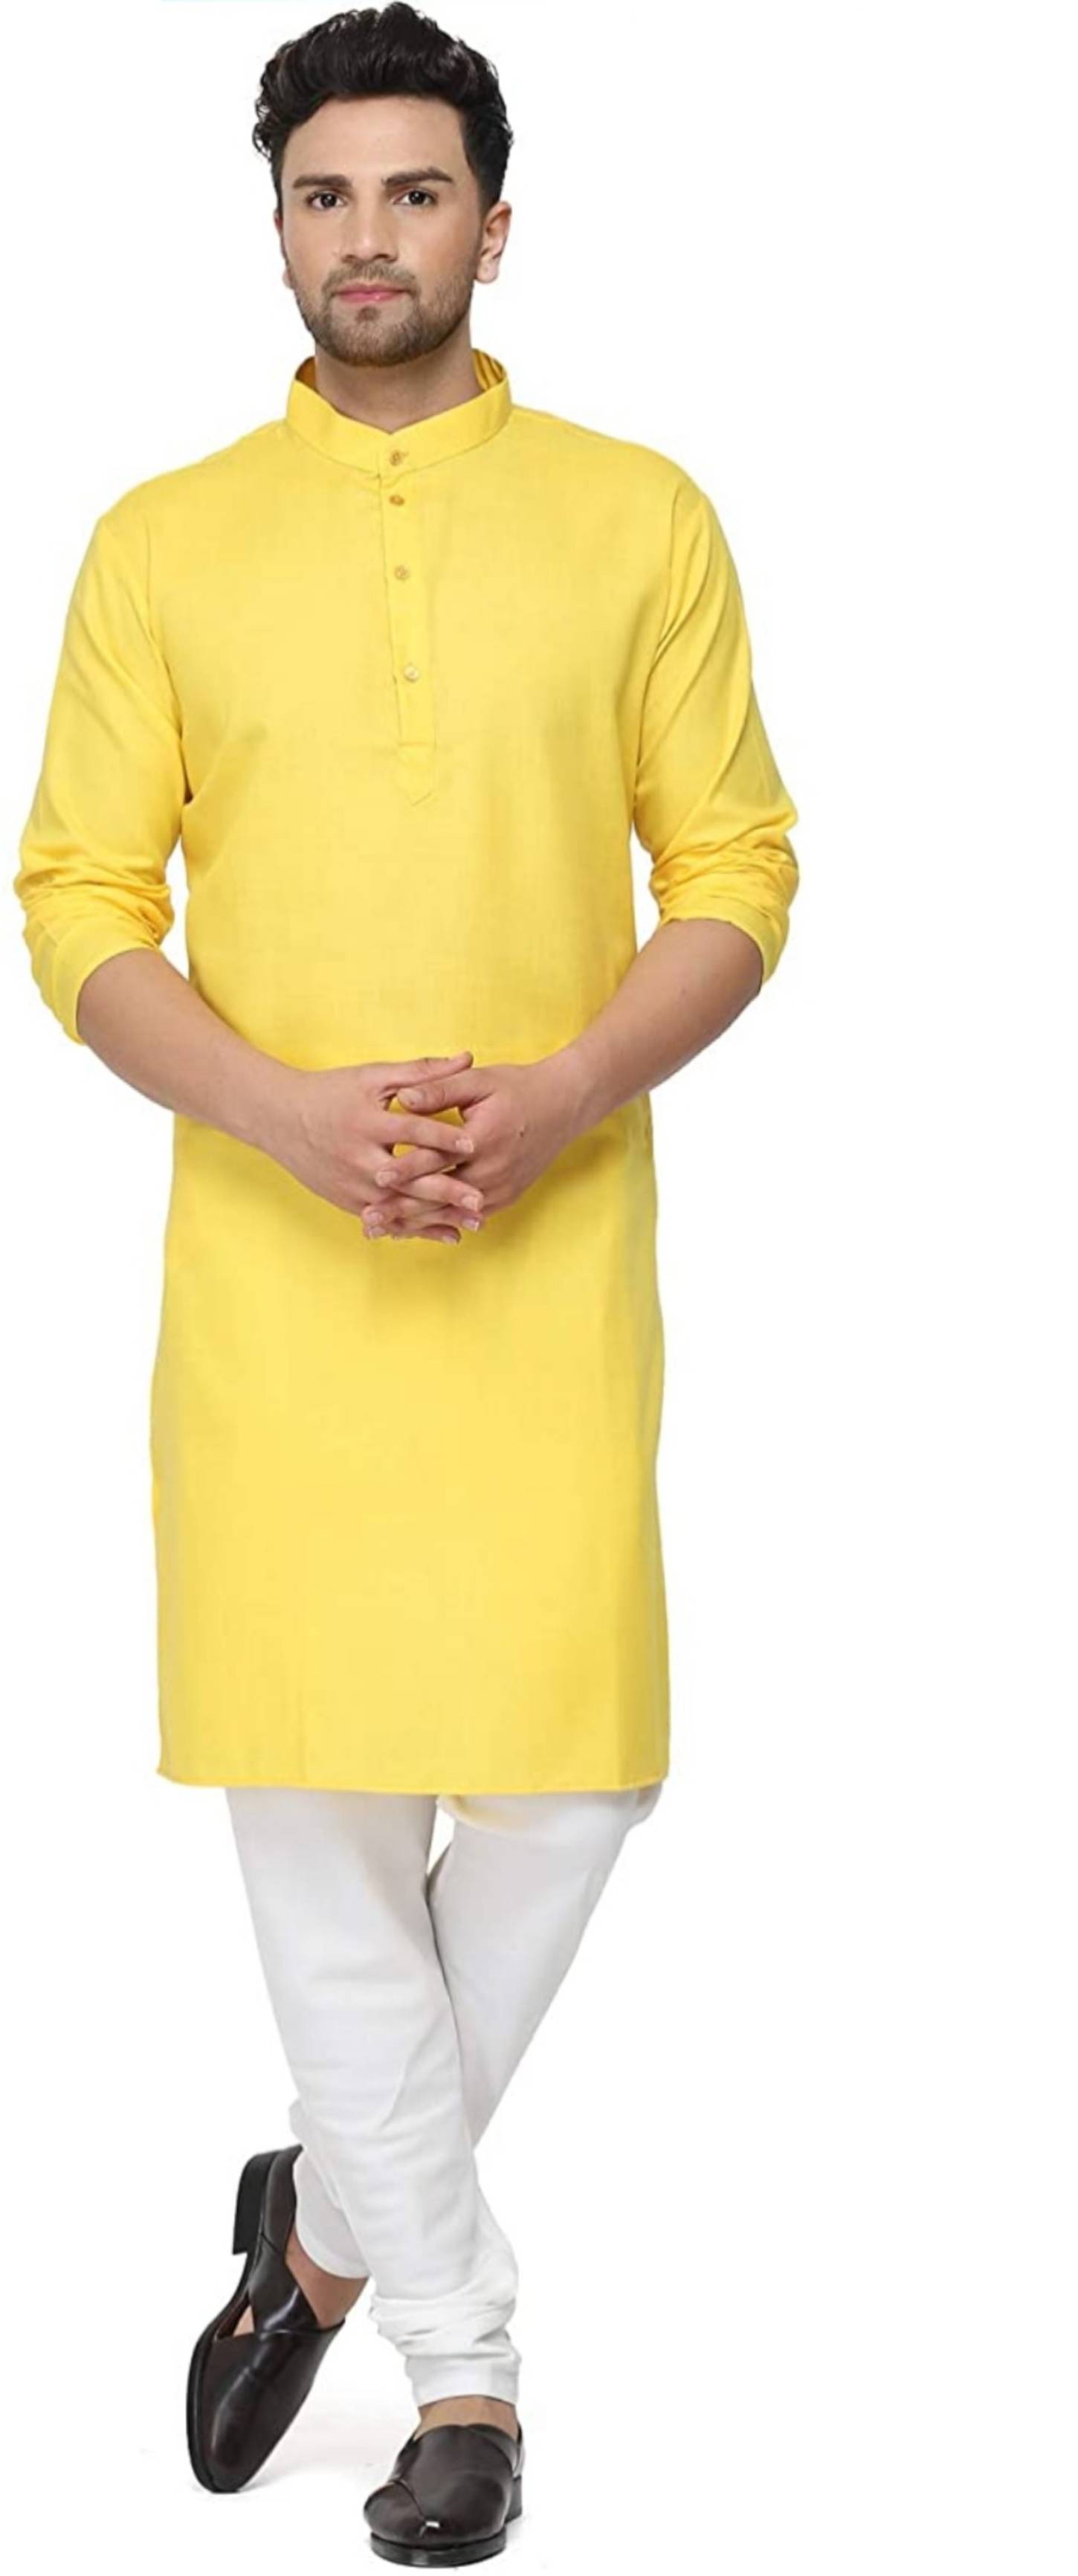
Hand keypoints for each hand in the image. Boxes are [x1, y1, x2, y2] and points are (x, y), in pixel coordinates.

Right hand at [264, 1054, 485, 1241]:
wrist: (281, 1119)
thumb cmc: (332, 1092)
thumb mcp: (374, 1077)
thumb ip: (423, 1072)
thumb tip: (467, 1058)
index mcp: (367, 1124)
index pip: (411, 1132)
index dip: (443, 1137)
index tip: (475, 1144)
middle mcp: (359, 1159)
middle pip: (409, 1178)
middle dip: (447, 1190)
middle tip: (481, 1200)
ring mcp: (353, 1186)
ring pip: (401, 1207)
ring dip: (439, 1217)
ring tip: (474, 1224)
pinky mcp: (349, 1203)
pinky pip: (388, 1220)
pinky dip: (418, 1228)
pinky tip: (446, 1234)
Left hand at [361, 1052, 587, 1238]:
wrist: (564, 1106)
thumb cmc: (517, 1088)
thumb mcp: (478, 1081)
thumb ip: (439, 1089)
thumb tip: (403, 1097)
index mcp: (484, 1138)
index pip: (437, 1157)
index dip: (405, 1168)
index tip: (375, 1177)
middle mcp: (494, 1170)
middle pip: (440, 1195)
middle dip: (402, 1208)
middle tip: (368, 1219)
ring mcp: (502, 1188)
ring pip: (451, 1213)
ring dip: (416, 1223)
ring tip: (382, 1231)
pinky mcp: (506, 1198)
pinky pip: (468, 1218)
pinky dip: (439, 1224)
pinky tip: (413, 1230)